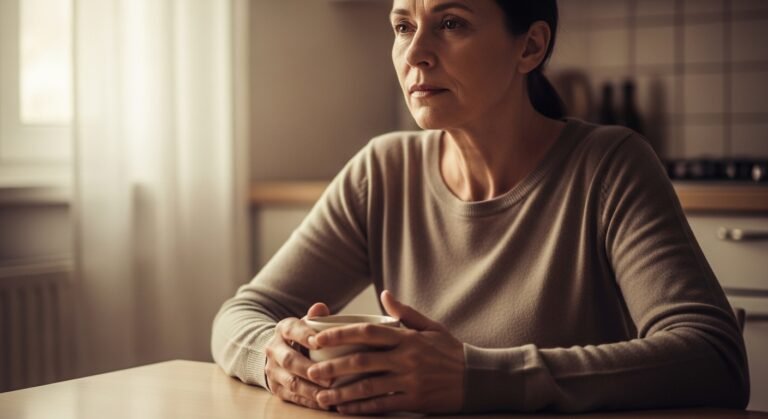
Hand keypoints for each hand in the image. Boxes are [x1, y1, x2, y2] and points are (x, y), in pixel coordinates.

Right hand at [264, 302, 331, 409]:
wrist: (277, 353)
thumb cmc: (302, 336)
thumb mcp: (306, 324)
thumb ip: (315, 317)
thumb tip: (320, 307)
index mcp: (283, 329)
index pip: (292, 330)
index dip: (304, 336)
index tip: (318, 342)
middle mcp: (274, 349)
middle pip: (290, 360)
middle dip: (310, 369)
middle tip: (330, 377)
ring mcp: (273, 370)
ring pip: (291, 382)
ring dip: (311, 389)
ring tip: (329, 394)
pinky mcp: (276, 388)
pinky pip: (293, 397)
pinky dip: (309, 401)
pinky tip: (325, 403)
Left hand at [306, 290, 464, 414]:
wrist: (479, 378)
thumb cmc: (451, 351)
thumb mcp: (431, 327)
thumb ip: (405, 312)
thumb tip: (384, 294)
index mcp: (406, 338)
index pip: (367, 332)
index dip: (339, 334)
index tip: (318, 338)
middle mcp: (406, 358)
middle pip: (361, 360)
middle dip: (332, 366)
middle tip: (310, 371)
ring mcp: (410, 381)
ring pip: (368, 386)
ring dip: (341, 392)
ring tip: (321, 396)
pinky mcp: (414, 400)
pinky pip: (382, 405)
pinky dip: (361, 408)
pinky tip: (344, 409)